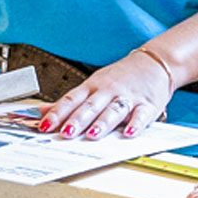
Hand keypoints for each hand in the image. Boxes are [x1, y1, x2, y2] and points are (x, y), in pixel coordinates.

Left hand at [38, 49, 172, 140]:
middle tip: (66, 133)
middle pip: (91, 106)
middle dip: (78, 120)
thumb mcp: (93, 84)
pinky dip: (136, 124)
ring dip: (103, 122)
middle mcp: (108, 91)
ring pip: (113, 110)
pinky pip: (141, 115)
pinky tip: (129, 133)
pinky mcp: (148, 104)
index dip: (58, 113)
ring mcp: (128, 97)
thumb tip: (42, 111)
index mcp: (93, 87)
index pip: (71, 100)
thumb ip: (70, 101)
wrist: (155, 63)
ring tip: (93, 134)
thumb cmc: (120, 77)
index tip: (44, 126)